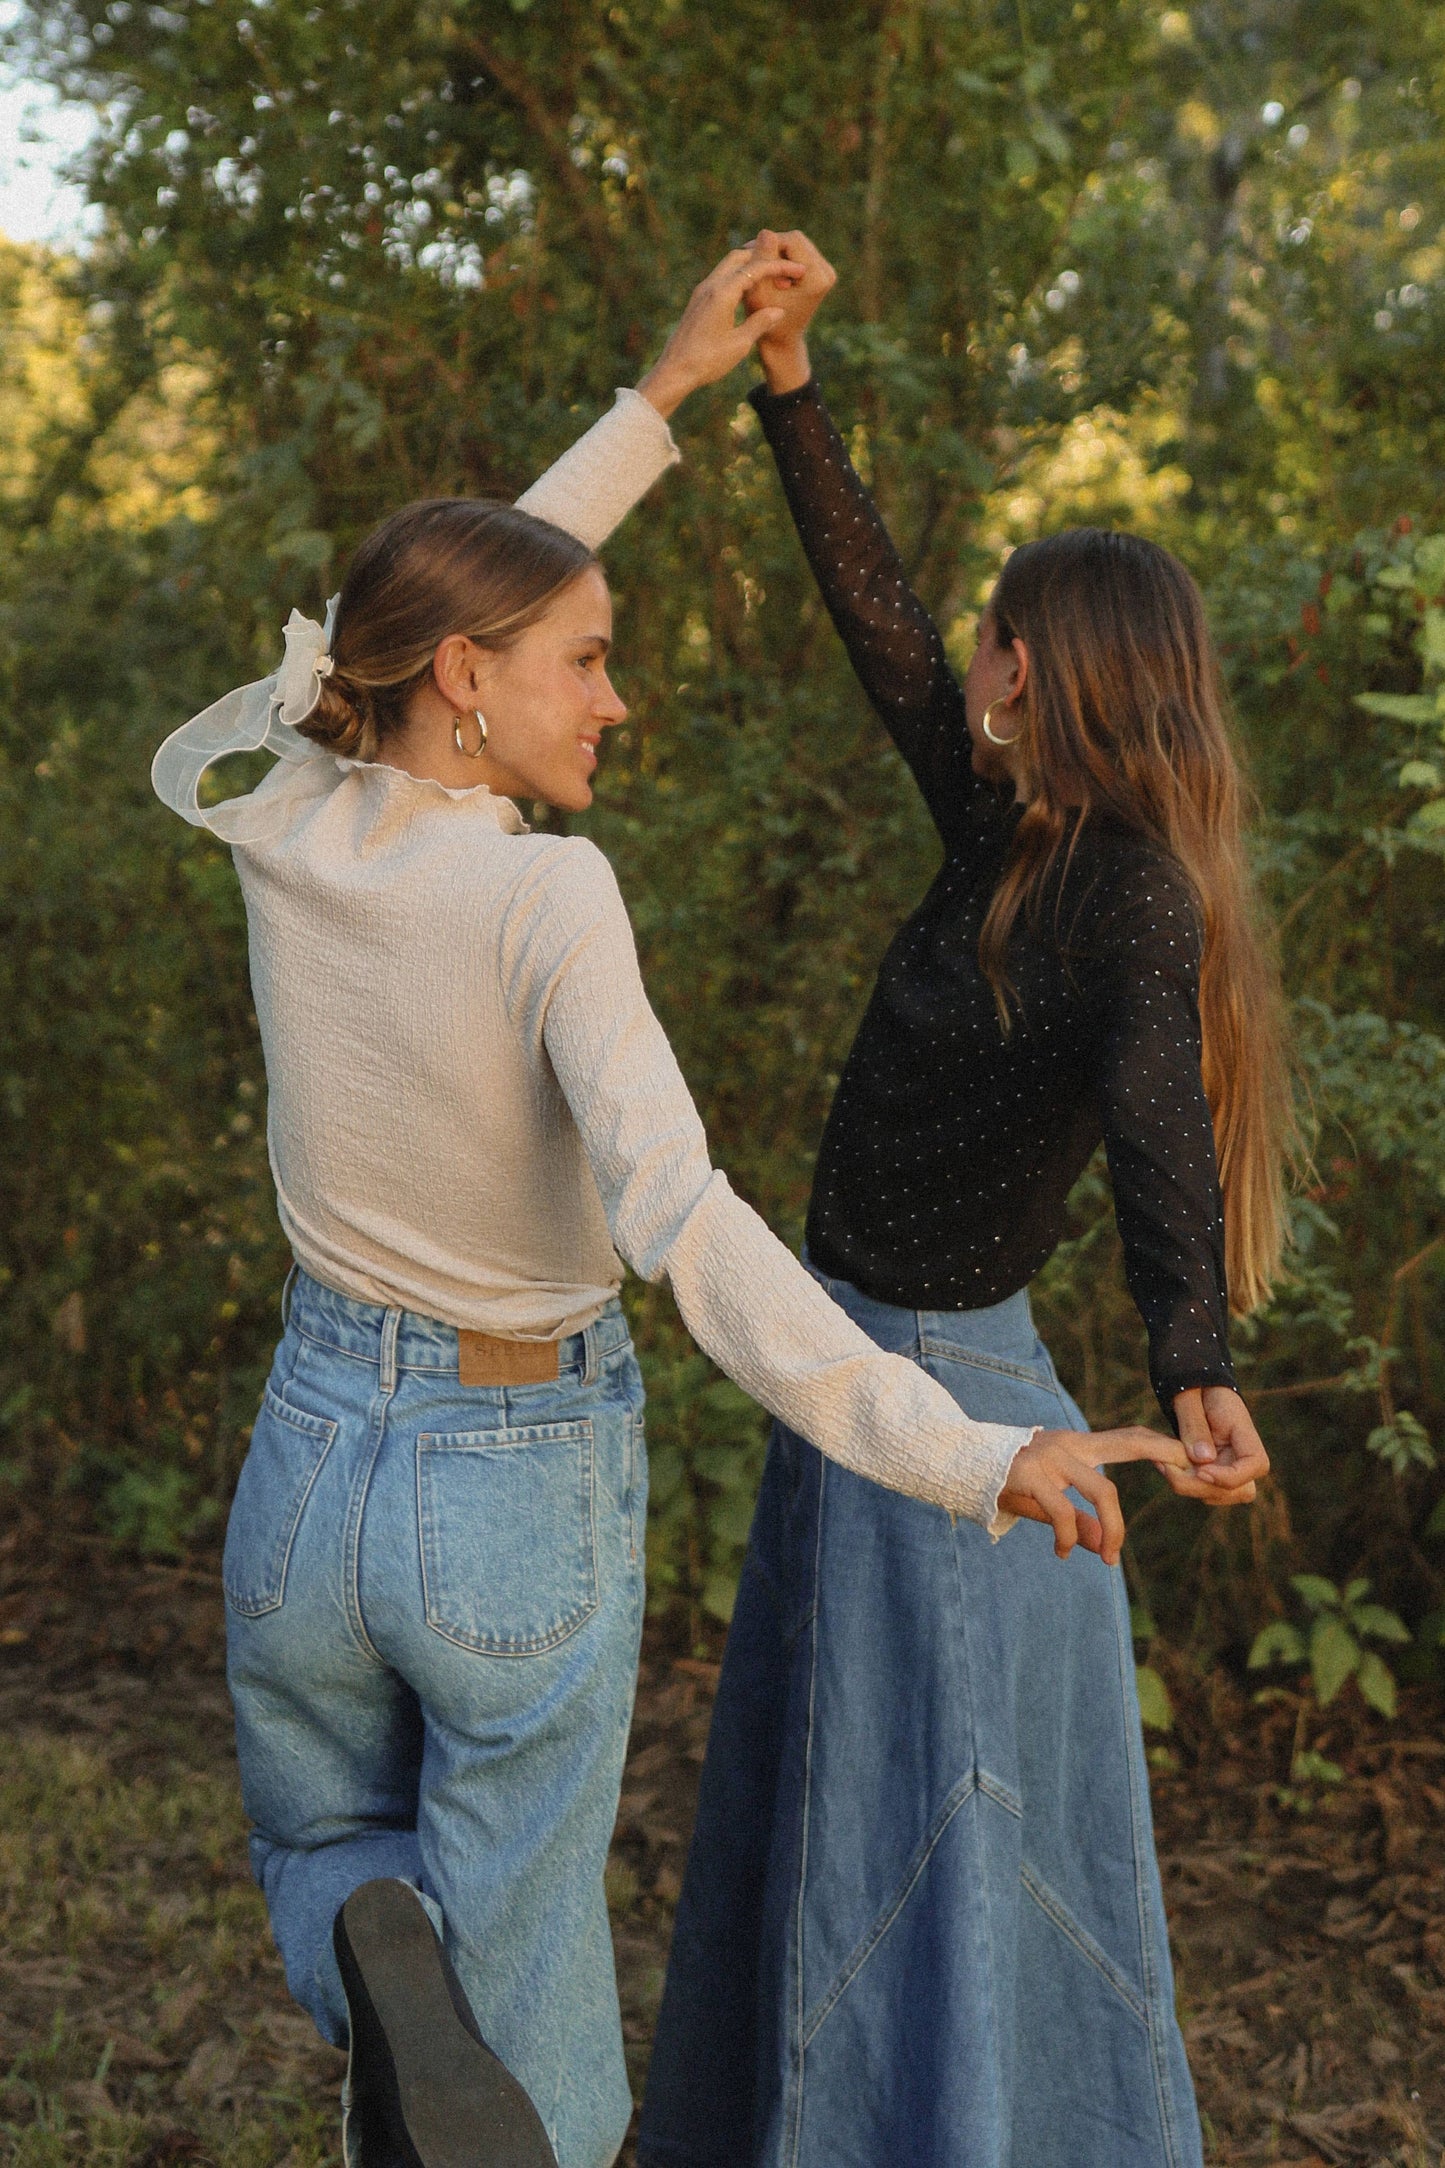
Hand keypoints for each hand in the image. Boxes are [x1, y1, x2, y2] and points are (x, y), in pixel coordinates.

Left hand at [635, 243, 805, 418]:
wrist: (674, 372)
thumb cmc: (707, 361)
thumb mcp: (739, 344)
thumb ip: (760, 323)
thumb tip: (779, 310)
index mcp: (722, 293)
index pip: (756, 268)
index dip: (780, 267)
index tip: (799, 271)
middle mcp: (710, 286)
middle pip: (740, 257)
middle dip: (764, 259)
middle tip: (783, 270)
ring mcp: (702, 291)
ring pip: (729, 266)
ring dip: (750, 268)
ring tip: (770, 280)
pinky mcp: (698, 300)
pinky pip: (721, 279)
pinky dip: (738, 278)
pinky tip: (749, 292)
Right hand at [742, 228, 837, 393]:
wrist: (782, 342)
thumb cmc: (765, 321)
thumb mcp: (760, 291)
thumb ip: (763, 261)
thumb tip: (765, 231)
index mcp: (816, 278)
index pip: (792, 240)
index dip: (769, 242)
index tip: (749, 254)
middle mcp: (827, 272)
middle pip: (796, 239)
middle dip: (773, 246)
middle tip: (751, 258)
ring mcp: (827, 272)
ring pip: (797, 243)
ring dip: (776, 251)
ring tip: (759, 266)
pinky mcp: (822, 273)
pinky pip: (799, 252)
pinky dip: (783, 257)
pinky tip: (770, 272)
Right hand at [999, 1424, 1193, 1567]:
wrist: (959, 1464)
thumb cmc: (1008, 1484)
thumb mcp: (1048, 1502)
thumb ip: (1078, 1521)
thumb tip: (1103, 1546)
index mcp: (1077, 1446)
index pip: (1128, 1439)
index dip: (1161, 1447)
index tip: (1189, 1462)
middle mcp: (1069, 1445)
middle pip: (1129, 1443)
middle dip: (1164, 1453)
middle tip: (1189, 1475)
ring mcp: (1050, 1457)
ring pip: (1103, 1490)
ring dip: (1114, 1529)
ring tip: (1111, 1558)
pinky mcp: (1030, 1475)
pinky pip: (1063, 1512)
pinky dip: (1069, 1538)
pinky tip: (1064, 1553)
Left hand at [1161, 1385, 1268, 1506]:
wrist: (1193, 1387)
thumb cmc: (1194, 1386)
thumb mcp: (1189, 1396)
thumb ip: (1194, 1424)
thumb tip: (1203, 1460)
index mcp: (1243, 1430)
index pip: (1257, 1464)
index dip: (1232, 1476)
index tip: (1202, 1470)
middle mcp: (1241, 1453)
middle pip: (1241, 1490)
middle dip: (1203, 1487)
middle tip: (1169, 1467)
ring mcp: (1229, 1465)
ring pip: (1221, 1495)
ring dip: (1190, 1487)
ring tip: (1162, 1464)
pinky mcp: (1213, 1471)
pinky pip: (1204, 1490)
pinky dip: (1184, 1484)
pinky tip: (1165, 1466)